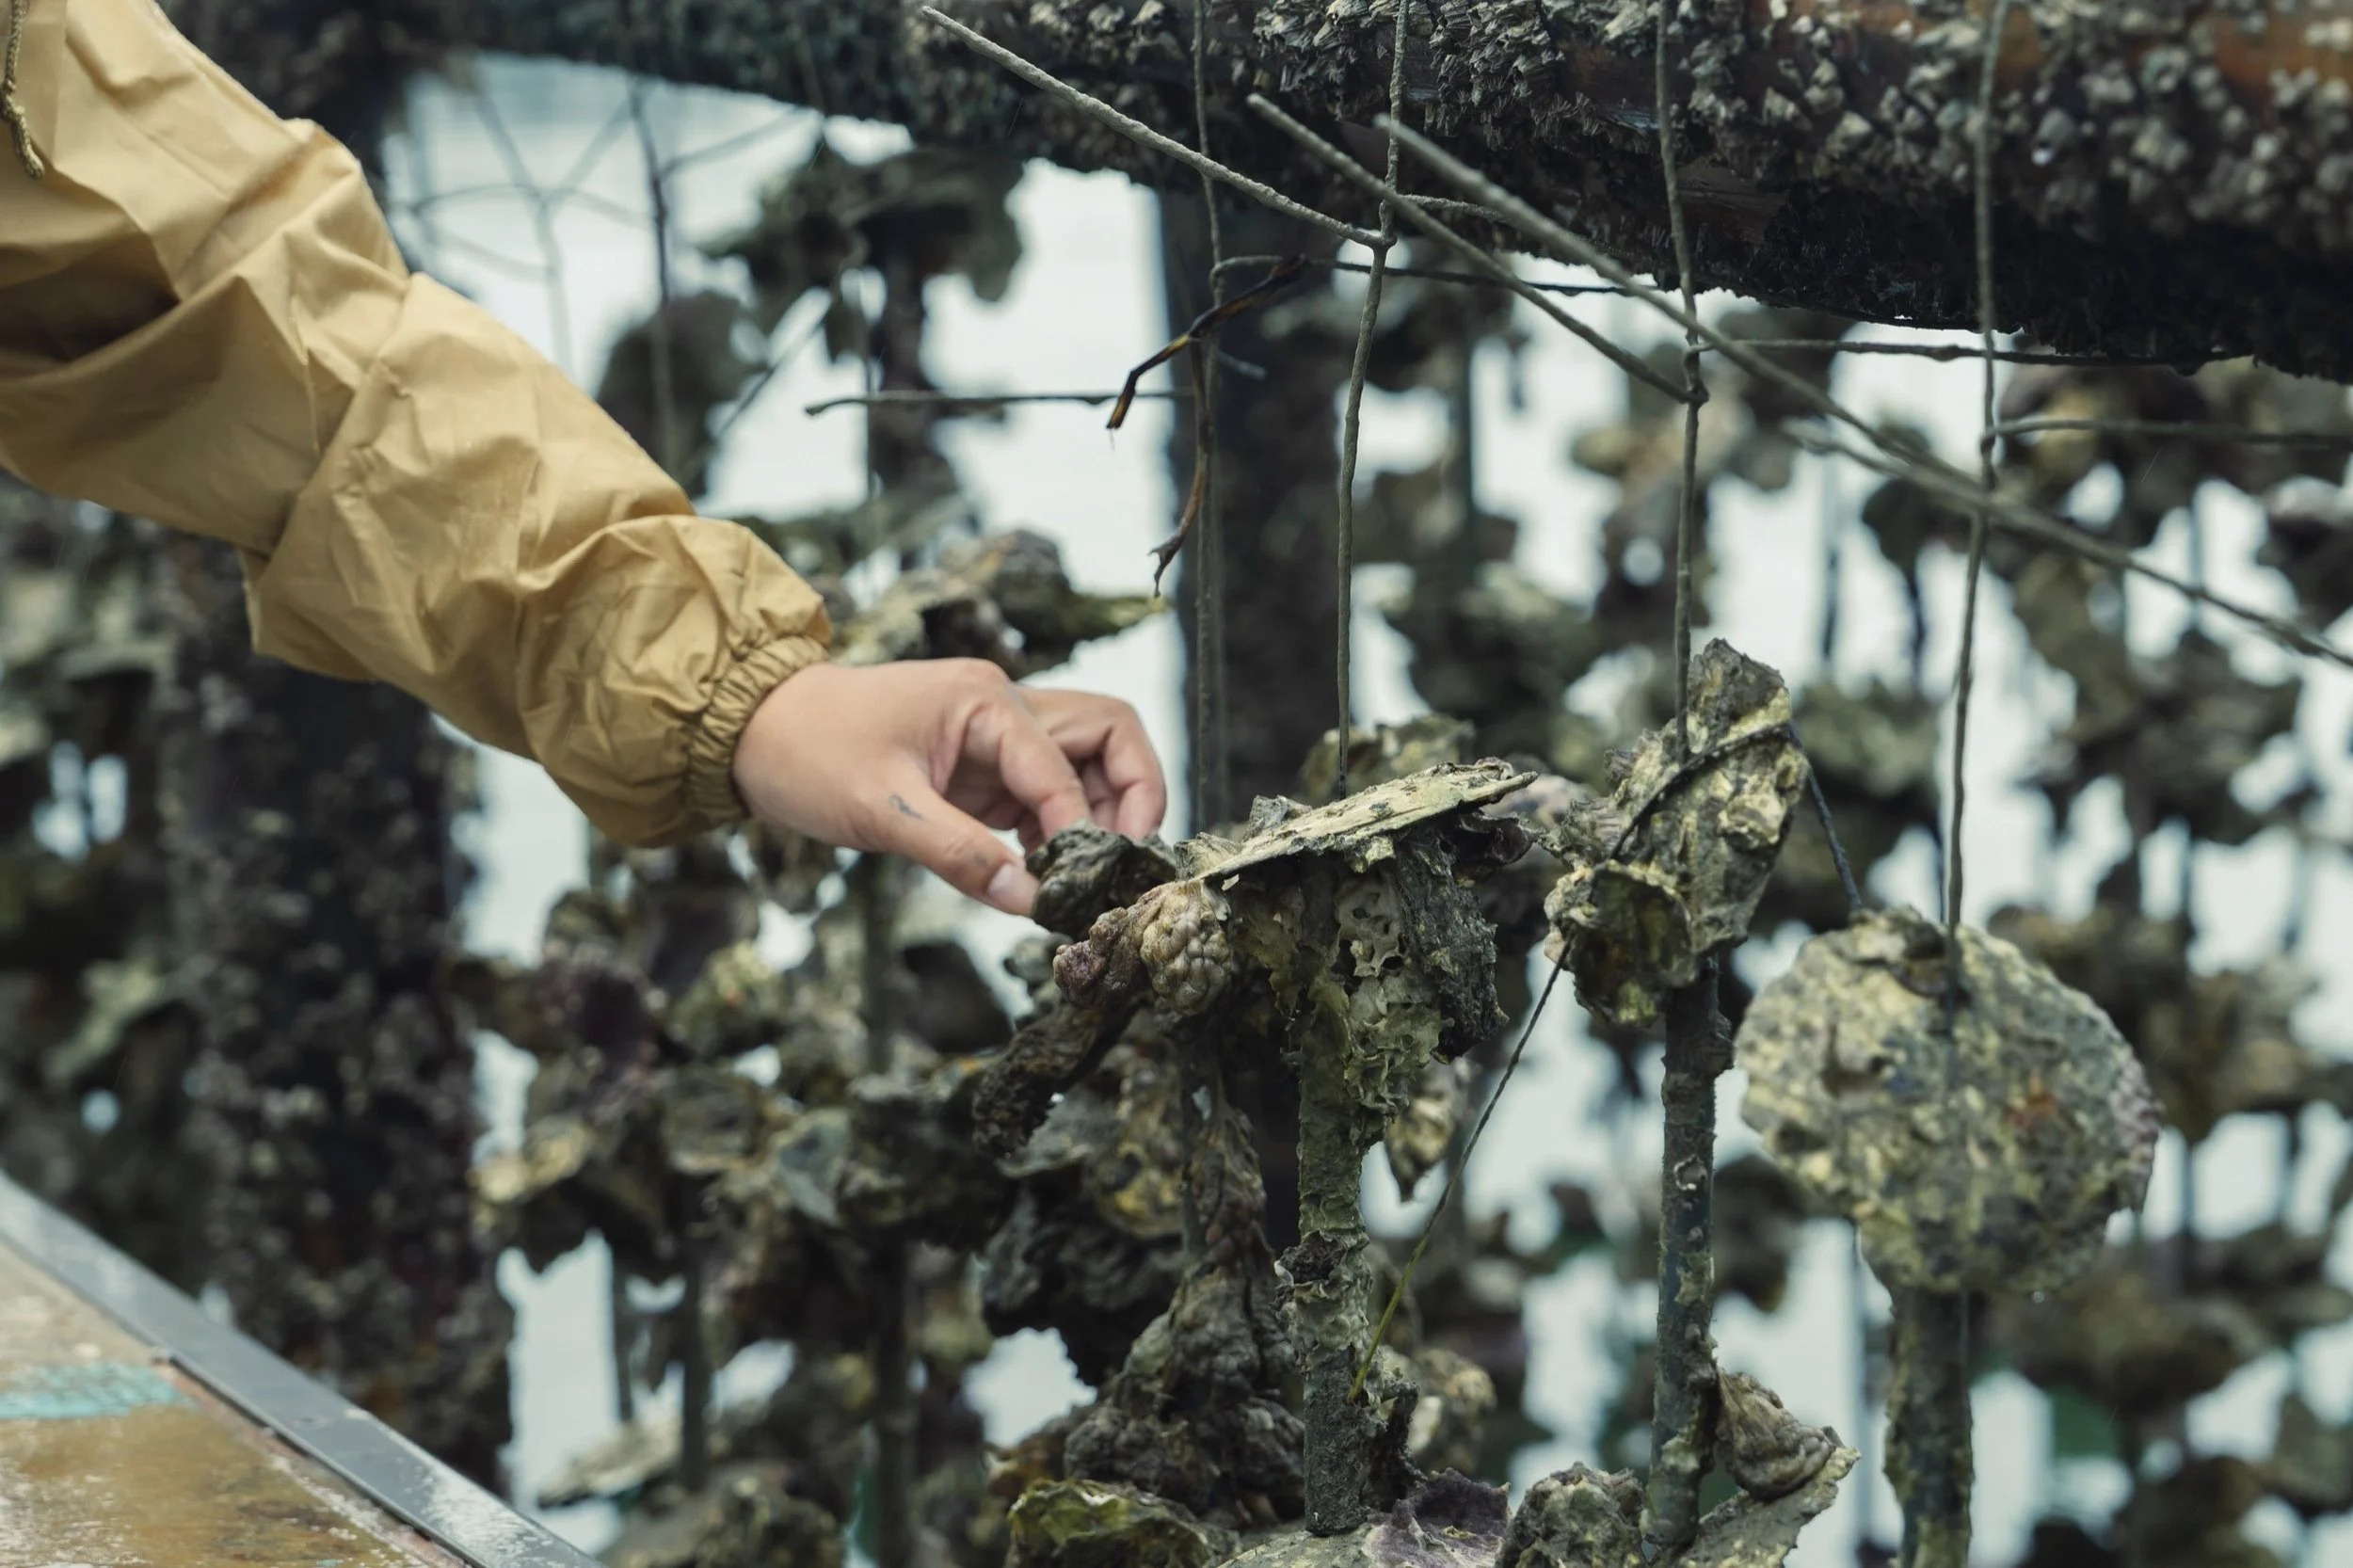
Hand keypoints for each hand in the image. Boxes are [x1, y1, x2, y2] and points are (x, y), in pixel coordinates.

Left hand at [732, 659, 1166, 915]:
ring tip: (1089, 875)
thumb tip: (1030, 902)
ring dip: (1105, 811)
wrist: (753, 731)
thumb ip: (960, 856)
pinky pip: (1048, 791)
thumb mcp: (881, 812)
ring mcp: (997, 736)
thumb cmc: (809, 754)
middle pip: (1109, 734)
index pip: (1065, 766)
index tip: (1078, 885)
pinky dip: (1062, 829)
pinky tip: (1048, 874)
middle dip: (1135, 793)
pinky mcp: (983, 769)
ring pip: (1088, 760)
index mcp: (985, 700)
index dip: (1082, 828)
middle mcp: (1005, 707)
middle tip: (1124, 861)